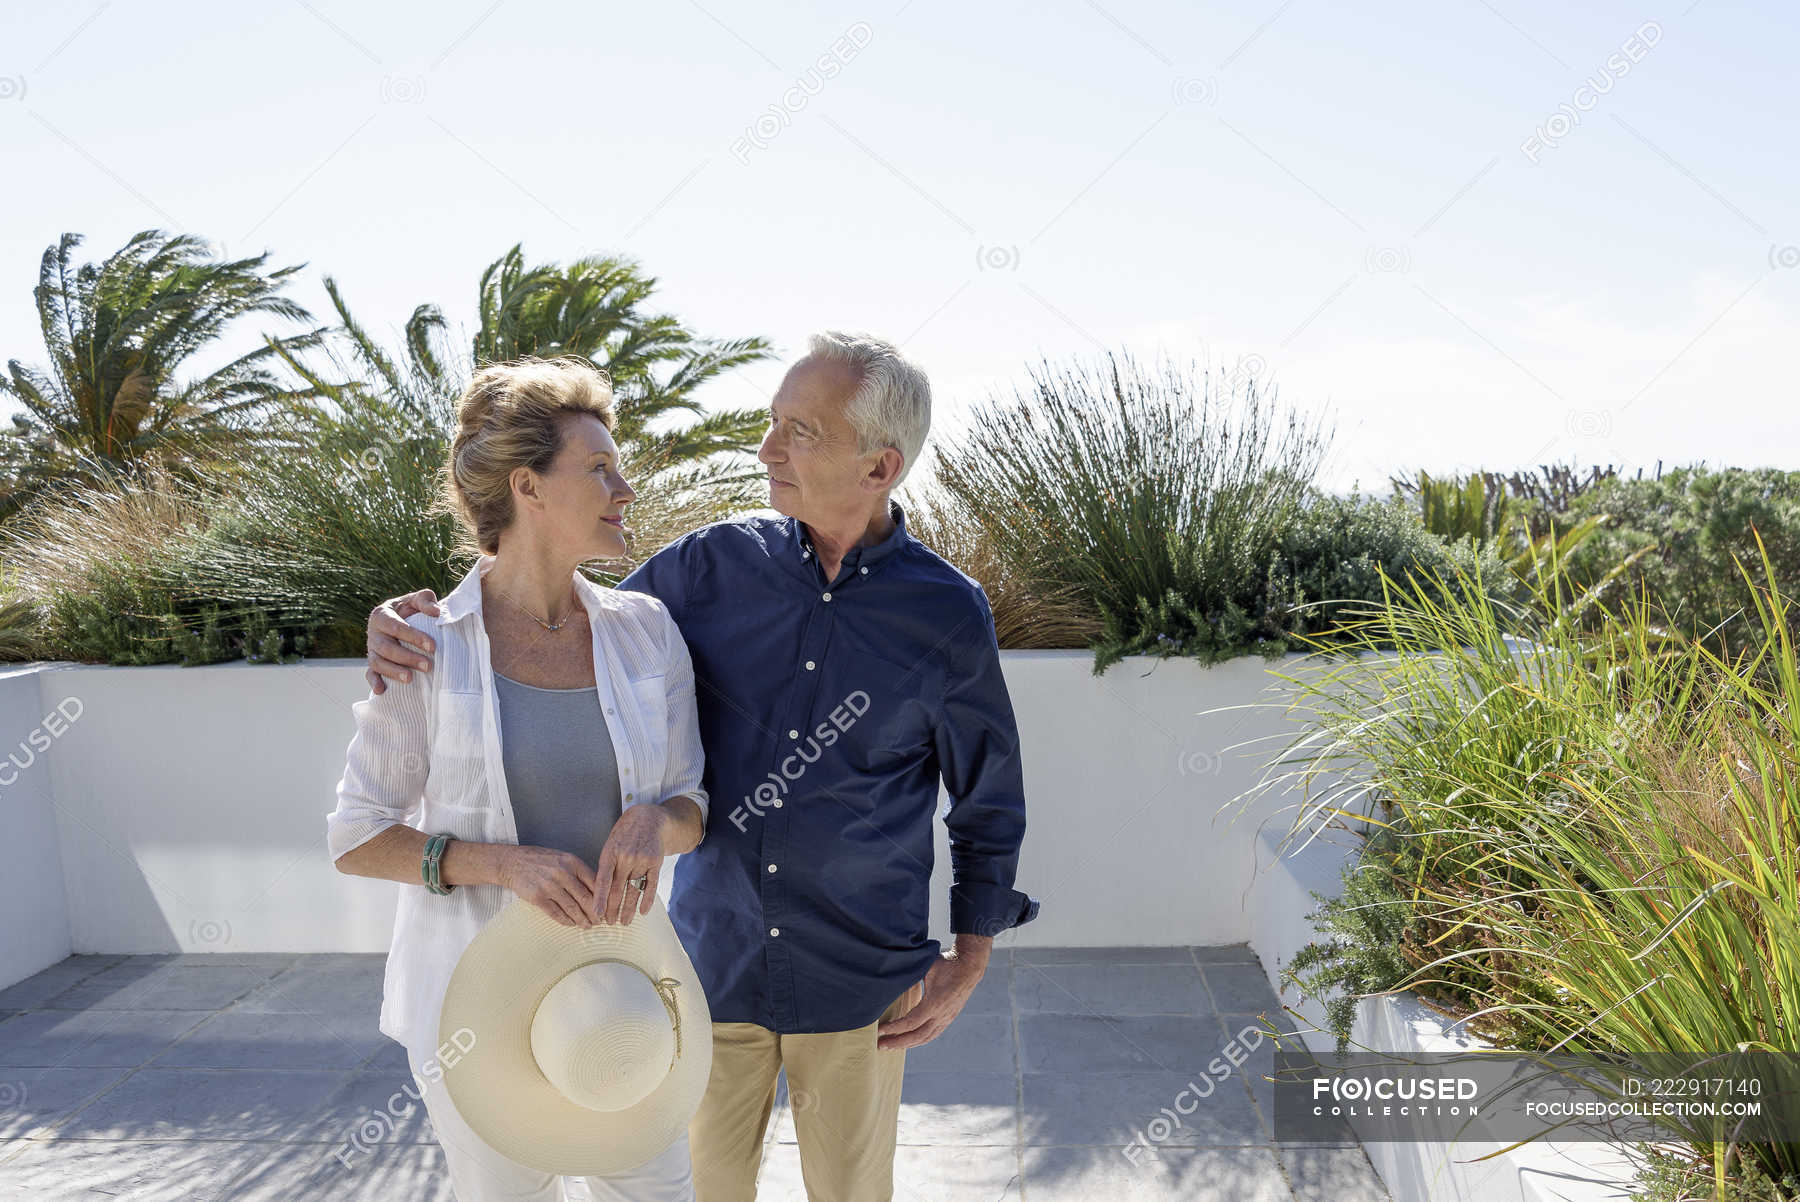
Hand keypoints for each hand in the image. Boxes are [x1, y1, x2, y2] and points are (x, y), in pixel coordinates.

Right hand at [366, 589, 440, 694]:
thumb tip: (436, 612)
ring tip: (410, 678)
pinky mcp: (372, 663)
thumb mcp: (417, 600)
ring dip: (393, 671)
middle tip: (428, 666)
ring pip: (377, 662)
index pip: (396, 627)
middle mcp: (373, 633)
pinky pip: (370, 673)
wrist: (402, 620)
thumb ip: (426, 600)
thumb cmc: (411, 609)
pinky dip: (374, 682)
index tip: (432, 646)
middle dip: (407, 658)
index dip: (413, 637)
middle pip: (386, 648)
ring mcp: (371, 649)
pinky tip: (381, 691)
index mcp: (381, 615)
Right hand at [496, 844, 597, 927]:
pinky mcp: (538, 897)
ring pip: (572, 907)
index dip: (603, 898)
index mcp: (572, 862)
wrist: (513, 862)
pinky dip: (565, 920)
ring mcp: (549, 885)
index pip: (594, 882)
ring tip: (587, 926)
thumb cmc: (541, 861)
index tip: (607, 908)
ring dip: (581, 919)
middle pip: (585, 897)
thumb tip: (598, 890)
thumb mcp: (563, 859)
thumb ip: (579, 872)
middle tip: (600, 921)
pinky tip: (571, 924)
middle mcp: (563, 873)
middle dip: (595, 912)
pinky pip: (556, 913)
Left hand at [591, 804, 670, 926]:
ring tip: (625, 922)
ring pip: (633, 890)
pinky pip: (651, 885)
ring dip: (629, 909)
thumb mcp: (611, 844)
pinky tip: (643, 912)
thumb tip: (599, 892)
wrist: (648, 818)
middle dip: (613, 908)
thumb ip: (606, 866)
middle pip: (618, 889)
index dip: (599, 898)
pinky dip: (647, 900)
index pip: (603, 880)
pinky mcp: (655, 862)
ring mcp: (642, 860)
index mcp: (610, 853)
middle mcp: (626, 857)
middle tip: (609, 922)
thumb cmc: (625, 834)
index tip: (596, 913)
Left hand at [875, 938, 991, 1049]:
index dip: (894, 1028)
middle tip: (880, 1045)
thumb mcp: (926, 967)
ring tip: (891, 1045)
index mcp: (934, 1003)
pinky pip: (932, 1034)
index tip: (879, 1030)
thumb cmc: (947, 964)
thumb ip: (910, 978)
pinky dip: (919, 1040)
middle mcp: (942, 1015)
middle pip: (916, 1036)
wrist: (970, 966)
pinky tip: (910, 1041)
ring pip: (925, 1038)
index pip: (910, 1022)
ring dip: (907, 1044)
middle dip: (897, 1042)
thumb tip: (891, 983)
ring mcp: (947, 1018)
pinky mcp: (949, 1018)